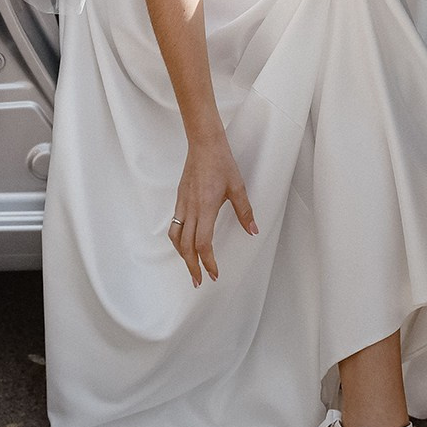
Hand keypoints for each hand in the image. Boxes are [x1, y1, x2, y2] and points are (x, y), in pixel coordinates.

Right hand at [169, 134, 256, 286]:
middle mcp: (191, 209)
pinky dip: (178, 240)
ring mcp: (182, 204)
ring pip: (175, 237)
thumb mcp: (237, 187)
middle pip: (185, 246)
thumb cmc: (221, 163)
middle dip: (192, 266)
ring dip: (182, 255)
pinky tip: (185, 243)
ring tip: (190, 266)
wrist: (204, 144)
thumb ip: (245, 211)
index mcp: (205, 208)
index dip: (207, 262)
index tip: (214, 274)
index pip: (202, 243)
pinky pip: (174, 225)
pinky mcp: (180, 199)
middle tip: (199, 281)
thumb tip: (252, 231)